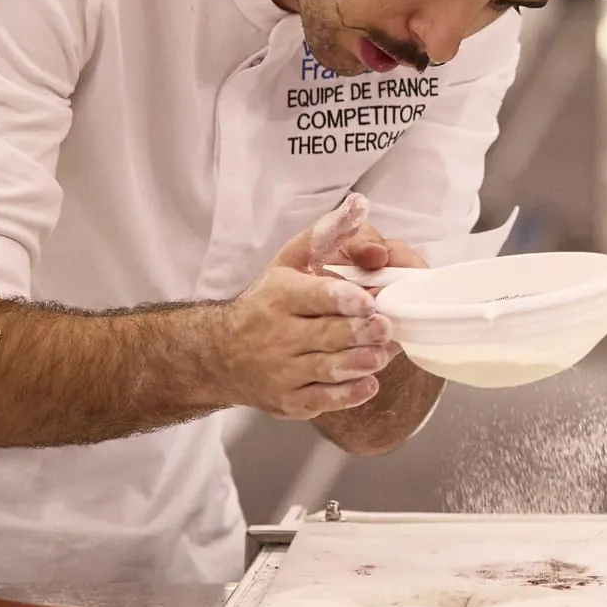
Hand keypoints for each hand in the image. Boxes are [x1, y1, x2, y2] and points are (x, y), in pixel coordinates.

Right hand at [203, 198, 397, 418]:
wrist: (220, 355)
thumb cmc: (266, 302)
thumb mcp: (290, 260)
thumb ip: (328, 234)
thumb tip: (361, 205)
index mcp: (281, 296)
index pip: (313, 296)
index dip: (341, 298)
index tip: (366, 301)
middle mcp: (279, 335)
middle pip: (326, 334)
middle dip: (358, 331)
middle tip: (386, 327)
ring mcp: (284, 371)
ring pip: (326, 368)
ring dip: (357, 363)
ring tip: (380, 354)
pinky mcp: (290, 400)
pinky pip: (321, 399)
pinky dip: (346, 395)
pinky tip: (367, 384)